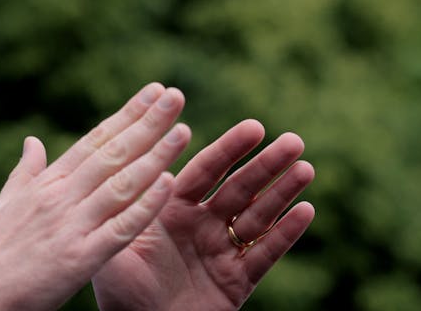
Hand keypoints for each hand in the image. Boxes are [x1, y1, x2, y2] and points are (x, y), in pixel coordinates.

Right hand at [0, 83, 192, 310]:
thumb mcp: (8, 203)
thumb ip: (27, 170)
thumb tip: (33, 140)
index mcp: (49, 182)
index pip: (96, 140)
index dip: (128, 114)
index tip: (154, 91)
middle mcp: (63, 197)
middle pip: (114, 153)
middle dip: (148, 122)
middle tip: (176, 95)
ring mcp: (73, 225)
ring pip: (122, 184)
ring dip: (156, 156)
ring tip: (183, 131)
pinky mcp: (81, 258)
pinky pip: (121, 227)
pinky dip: (146, 206)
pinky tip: (169, 185)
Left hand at [92, 119, 315, 310]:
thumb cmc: (120, 295)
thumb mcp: (115, 246)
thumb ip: (126, 209)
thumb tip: (137, 163)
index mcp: (171, 210)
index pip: (205, 171)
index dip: (230, 149)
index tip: (255, 127)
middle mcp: (200, 226)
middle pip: (239, 188)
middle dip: (266, 165)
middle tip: (293, 141)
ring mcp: (221, 253)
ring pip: (258, 216)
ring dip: (283, 192)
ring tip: (306, 168)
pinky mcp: (237, 282)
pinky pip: (264, 255)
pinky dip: (286, 234)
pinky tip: (305, 211)